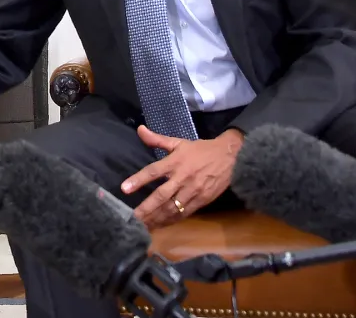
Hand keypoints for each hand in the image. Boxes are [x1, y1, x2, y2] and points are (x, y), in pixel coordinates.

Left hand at [122, 126, 243, 228]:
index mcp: (175, 162)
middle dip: (146, 207)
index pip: (152, 171)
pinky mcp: (202, 201)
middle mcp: (182, 178)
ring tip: (143, 226)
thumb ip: (157, 139)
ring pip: (172, 208)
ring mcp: (193, 191)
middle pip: (161, 195)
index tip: (124, 189)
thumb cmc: (201, 150)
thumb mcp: (179, 142)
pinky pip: (184, 213)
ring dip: (157, 218)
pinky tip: (161, 224)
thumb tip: (139, 129)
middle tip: (132, 217)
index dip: (138, 180)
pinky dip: (172, 220)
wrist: (231, 157)